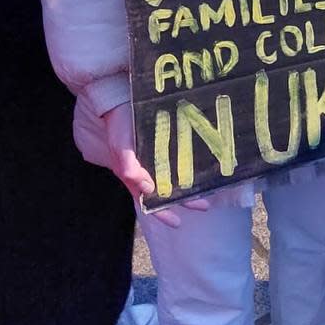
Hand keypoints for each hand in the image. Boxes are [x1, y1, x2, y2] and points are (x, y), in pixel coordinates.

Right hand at [102, 103, 209, 227]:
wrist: (118, 101)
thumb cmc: (118, 126)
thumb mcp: (120, 148)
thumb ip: (129, 168)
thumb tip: (147, 188)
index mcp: (134, 175)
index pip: (148, 200)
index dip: (161, 212)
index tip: (177, 222)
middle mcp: (145, 169)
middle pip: (166, 191)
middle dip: (183, 200)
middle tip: (204, 205)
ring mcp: (155, 157)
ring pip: (173, 177)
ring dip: (187, 186)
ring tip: (206, 190)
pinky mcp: (162, 144)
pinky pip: (175, 160)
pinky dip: (185, 167)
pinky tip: (199, 168)